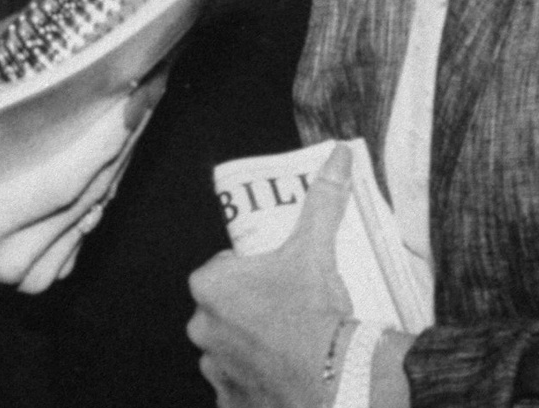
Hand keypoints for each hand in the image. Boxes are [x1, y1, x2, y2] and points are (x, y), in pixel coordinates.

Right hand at [0, 41, 146, 295]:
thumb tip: (10, 33)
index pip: (60, 182)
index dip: (104, 141)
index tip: (130, 95)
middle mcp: (13, 256)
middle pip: (91, 192)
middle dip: (127, 135)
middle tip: (151, 83)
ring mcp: (31, 275)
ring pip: (97, 209)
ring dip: (124, 157)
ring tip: (142, 105)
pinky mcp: (43, 279)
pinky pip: (87, 226)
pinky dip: (105, 185)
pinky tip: (117, 147)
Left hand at [188, 143, 356, 407]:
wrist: (332, 377)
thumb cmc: (314, 310)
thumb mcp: (315, 248)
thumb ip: (322, 199)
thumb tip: (338, 154)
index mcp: (210, 286)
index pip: (223, 271)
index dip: (250, 274)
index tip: (277, 280)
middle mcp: (200, 327)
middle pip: (223, 310)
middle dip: (248, 311)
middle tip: (287, 312)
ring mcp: (213, 368)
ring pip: (227, 349)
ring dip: (249, 347)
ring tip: (288, 346)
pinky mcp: (229, 401)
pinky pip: (237, 387)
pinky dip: (254, 383)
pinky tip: (280, 377)